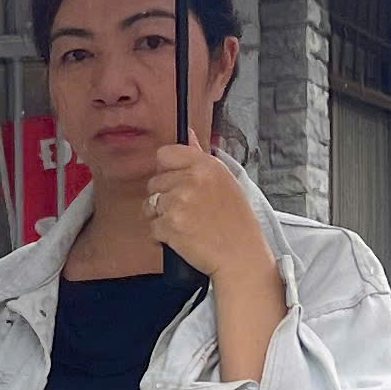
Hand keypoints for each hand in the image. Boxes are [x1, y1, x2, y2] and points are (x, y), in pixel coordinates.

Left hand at [146, 133, 274, 283]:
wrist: (240, 257)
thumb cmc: (236, 223)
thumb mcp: (225, 181)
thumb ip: (200, 157)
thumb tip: (188, 132)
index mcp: (206, 165)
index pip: (165, 154)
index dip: (166, 171)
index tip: (174, 183)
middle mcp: (191, 180)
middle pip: (154, 182)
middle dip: (163, 198)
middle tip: (184, 213)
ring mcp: (179, 203)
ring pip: (150, 205)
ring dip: (160, 218)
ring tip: (182, 227)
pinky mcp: (170, 225)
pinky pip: (153, 228)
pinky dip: (162, 237)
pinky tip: (181, 240)